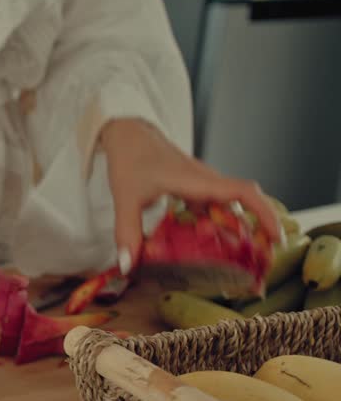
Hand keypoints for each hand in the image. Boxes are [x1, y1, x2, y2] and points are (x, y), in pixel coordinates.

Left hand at [101, 118, 282, 271]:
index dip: (264, 214)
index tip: (275, 237)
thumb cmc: (130, 157)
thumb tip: (129, 267)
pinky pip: (211, 210)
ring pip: (227, 210)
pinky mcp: (192, 190)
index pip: (244, 193)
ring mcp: (201, 186)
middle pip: (243, 206)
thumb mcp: (125, 197)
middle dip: (256, 232)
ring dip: (234, 232)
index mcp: (198, 181)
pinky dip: (213, 228)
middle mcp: (206, 182)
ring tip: (237, 262)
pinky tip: (205, 248)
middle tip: (260, 263)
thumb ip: (128, 232)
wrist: (128, 134)